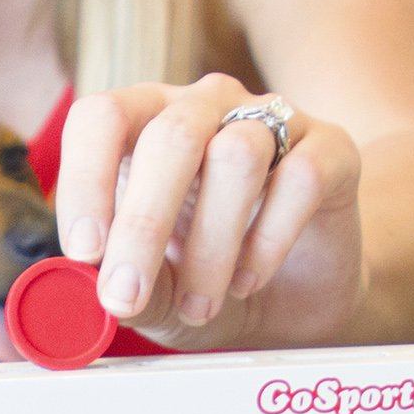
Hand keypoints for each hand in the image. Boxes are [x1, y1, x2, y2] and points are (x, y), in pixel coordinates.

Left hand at [53, 76, 364, 347]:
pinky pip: (300, 177)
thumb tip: (99, 296)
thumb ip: (127, 291)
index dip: (86, 178)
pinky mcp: (329, 149)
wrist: (294, 297)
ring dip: (210, 247)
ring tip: (200, 305)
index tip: (84, 251)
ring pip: (237, 155)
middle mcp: (205, 108)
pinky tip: (248, 281)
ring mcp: (271, 121)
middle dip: (142, 226)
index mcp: (145, 127)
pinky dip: (268, 242)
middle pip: (171, 135)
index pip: (103, 117)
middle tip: (127, 295)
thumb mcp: (156, 298)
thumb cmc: (208, 284)